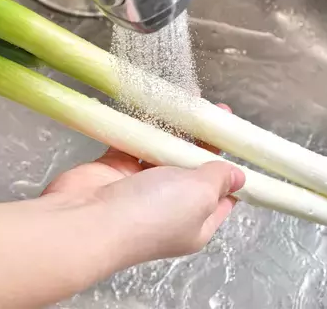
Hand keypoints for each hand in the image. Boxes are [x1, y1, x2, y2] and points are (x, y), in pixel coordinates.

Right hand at [41, 104, 244, 263]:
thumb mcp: (200, 196)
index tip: (239, 142)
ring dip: (178, 131)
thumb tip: (239, 177)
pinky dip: (147, 127)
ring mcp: (141, 188)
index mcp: (196, 224)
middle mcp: (171, 209)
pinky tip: (160, 106)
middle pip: (194, 172)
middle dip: (206, 143)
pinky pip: (137, 143)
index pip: (222, 198)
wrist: (87, 220)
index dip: (232, 172)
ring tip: (193, 101)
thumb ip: (218, 179)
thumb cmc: (154, 213)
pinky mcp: (116, 168)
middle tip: (217, 112)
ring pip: (166, 154)